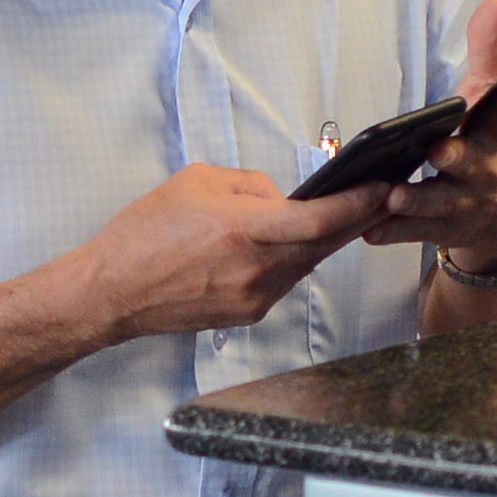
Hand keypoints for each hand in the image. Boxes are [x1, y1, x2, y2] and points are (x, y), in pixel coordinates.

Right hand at [78, 165, 385, 341]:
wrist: (111, 292)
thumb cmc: (144, 233)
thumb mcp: (197, 182)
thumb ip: (250, 186)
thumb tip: (283, 197)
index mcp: (243, 231)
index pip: (318, 220)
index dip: (357, 205)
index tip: (384, 188)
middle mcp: (256, 269)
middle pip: (325, 244)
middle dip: (358, 219)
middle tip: (385, 197)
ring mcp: (255, 297)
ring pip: (307, 263)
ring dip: (326, 241)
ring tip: (346, 215)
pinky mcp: (249, 313)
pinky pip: (285, 280)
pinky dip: (295, 260)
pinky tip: (296, 245)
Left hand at [367, 0, 496, 271]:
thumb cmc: (490, 145)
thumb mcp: (494, 101)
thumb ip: (488, 53)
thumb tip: (494, 2)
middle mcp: (483, 172)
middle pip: (470, 164)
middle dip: (457, 158)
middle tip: (440, 150)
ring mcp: (460, 205)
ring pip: (437, 204)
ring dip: (417, 200)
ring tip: (393, 195)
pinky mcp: (436, 230)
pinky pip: (409, 233)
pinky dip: (389, 231)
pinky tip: (366, 227)